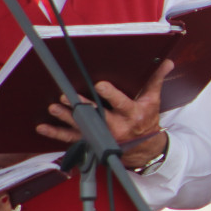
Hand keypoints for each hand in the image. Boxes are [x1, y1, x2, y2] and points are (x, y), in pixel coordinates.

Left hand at [36, 59, 172, 168]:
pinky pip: (72, 139)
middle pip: (98, 116)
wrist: (144, 148)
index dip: (110, 95)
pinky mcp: (92, 142)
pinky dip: (56, 133)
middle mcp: (117, 126)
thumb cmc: (147, 120)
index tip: (100, 85)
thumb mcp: (153, 101)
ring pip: (83, 126)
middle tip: (68, 97)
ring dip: (67, 117)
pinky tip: (44, 127)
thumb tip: (166, 62)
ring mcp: (103, 136)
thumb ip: (155, 81)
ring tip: (55, 108)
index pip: (121, 103)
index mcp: (133, 114)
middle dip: (83, 106)